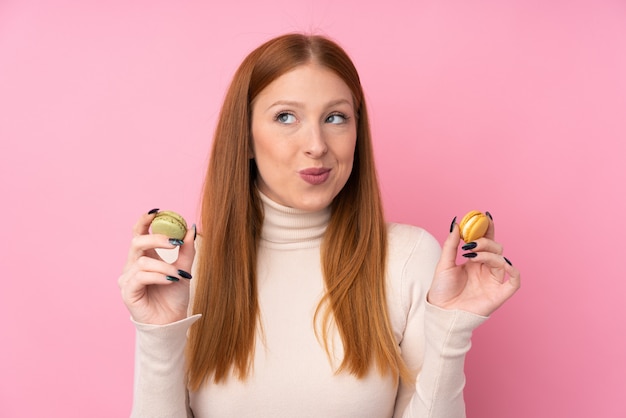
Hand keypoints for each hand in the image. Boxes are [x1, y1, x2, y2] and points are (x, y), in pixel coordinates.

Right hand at [118, 210, 195, 324]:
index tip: (157, 211)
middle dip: (157, 239)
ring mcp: (128, 279)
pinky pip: (140, 278)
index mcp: (144, 256)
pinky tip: (170, 281)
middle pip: (137, 242)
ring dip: (165, 267)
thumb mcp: (185, 269)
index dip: (144, 220)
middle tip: (175, 242)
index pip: (139, 232)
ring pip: (142, 262)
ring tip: (179, 276)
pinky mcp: (128, 292)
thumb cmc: (175, 296)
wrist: (172, 321)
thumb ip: (187, 249)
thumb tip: (192, 227)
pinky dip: (158, 277)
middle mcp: (133, 265)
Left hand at [427, 215, 520, 316]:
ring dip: (489, 254)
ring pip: (502, 261)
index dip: (488, 228)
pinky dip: (513, 271)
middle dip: (485, 242)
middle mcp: (486, 269)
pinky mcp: (499, 294)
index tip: (484, 216)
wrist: (441, 311)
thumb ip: (451, 244)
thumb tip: (456, 224)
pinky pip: (514, 281)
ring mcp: (494, 281)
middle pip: (496, 248)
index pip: (486, 240)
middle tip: (470, 242)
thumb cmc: (442, 290)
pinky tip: (503, 264)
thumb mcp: (444, 263)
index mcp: (475, 261)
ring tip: (471, 255)